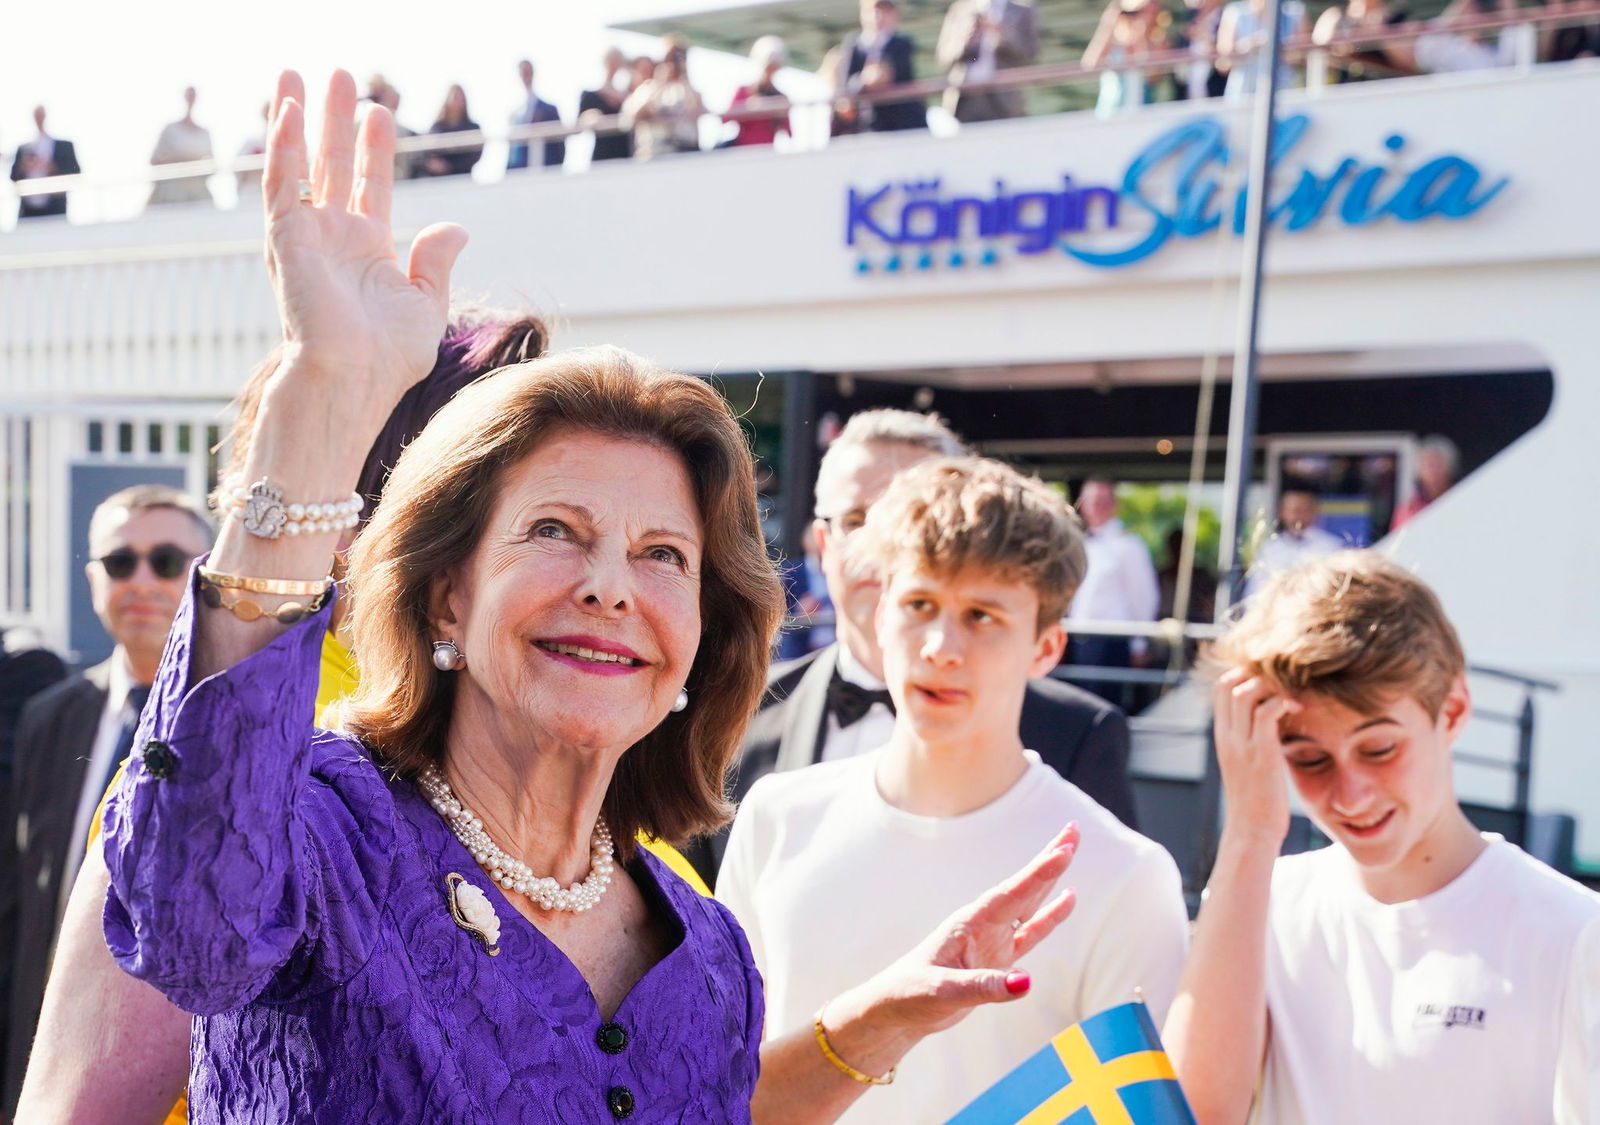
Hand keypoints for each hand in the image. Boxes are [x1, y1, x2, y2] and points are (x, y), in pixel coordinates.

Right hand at [262, 70, 466, 409]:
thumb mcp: (426, 303)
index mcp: (366, 252)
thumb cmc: (388, 357)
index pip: (369, 185)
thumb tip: (457, 227)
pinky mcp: (285, 239)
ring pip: (299, 164)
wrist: (355, 379)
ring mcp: (306, 237)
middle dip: (333, 120)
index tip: (378, 111)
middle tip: (338, 75)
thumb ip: (436, 261)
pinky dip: (282, 146)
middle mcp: (332, 239)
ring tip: (300, 74)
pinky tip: (289, 110)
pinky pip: (281, 184)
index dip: (373, 149)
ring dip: (298, 119)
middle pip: (331, 164)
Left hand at [835, 824, 1079, 1047]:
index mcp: (970, 924)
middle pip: (1023, 886)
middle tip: (1074, 829)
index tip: (1064, 850)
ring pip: (1029, 903)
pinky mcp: (998, 958)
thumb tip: (1027, 982)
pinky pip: (1031, 932)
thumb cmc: (911, 994)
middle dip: (1048, 859)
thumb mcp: (943, 992)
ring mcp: (992, 939)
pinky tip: (1067, 899)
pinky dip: (1050, 916)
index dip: (1039, 874)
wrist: (896, 1009)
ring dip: (1050, 879)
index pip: (1012, 894)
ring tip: (1070, 850)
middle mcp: (984, 925)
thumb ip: (985, 987)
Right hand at [1212, 668, 1299, 843]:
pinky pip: (1267, 713)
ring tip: (1291, 697)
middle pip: (1229, 684)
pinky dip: (1282, 703)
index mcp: (1222, 737)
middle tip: (1283, 684)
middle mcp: (1227, 737)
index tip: (1269, 680)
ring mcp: (1242, 745)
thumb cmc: (1255, 801)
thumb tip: (1269, 725)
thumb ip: (1250, 742)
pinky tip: (1297, 710)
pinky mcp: (1261, 755)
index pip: (1221, 689)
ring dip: (1271, 686)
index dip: (1243, 675)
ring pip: (1246, 693)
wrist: (1252, 831)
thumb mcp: (1245, 766)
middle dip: (1256, 675)